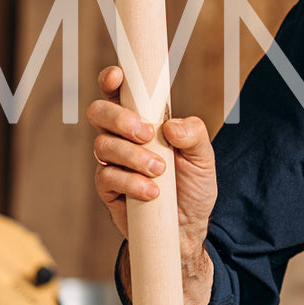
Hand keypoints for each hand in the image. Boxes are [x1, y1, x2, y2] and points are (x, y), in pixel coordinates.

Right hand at [88, 66, 217, 304]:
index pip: (119, 92)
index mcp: (143, 119)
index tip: (119, 76)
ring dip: (133, 156)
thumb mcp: (204, 157)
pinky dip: (131, 183)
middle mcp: (122, 136)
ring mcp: (112, 162)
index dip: (112, 80)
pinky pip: (106, 177)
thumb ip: (194, 134)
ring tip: (160, 171)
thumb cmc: (193, 186)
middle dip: (120, 119)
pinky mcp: (107, 188)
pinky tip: (152, 192)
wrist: (187, 227)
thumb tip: (171, 125)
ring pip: (102, 145)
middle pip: (99, 113)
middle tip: (146, 133)